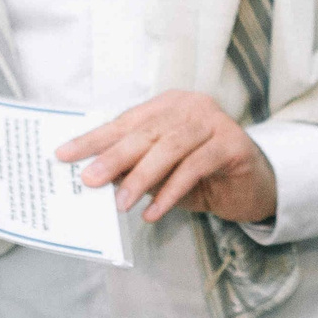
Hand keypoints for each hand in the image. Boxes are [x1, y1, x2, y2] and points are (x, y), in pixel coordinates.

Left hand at [56, 89, 275, 224]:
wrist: (253, 186)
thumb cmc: (201, 176)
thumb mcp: (162, 171)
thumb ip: (134, 167)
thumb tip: (95, 176)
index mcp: (168, 105)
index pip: (124, 121)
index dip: (94, 139)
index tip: (64, 155)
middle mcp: (191, 106)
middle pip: (146, 131)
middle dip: (114, 157)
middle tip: (90, 180)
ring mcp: (215, 122)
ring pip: (170, 147)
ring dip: (142, 177)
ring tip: (121, 204)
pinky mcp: (233, 144)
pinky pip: (195, 166)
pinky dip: (171, 191)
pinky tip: (155, 211)